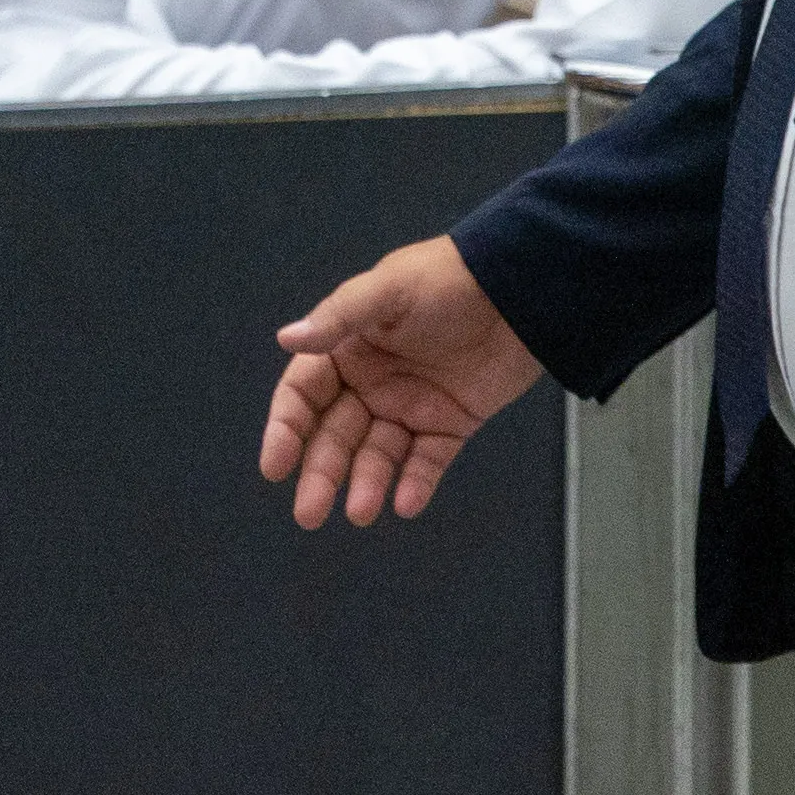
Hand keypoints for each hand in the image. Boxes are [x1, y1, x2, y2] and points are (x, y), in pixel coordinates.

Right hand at [261, 234, 541, 527]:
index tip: (276, 467)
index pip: (304, 395)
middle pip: (336, 436)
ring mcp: (410, 406)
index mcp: (347, 348)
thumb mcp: (389, 290)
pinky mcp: (449, 423)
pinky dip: (415, 483)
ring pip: (378, 455)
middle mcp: (371, 382)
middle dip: (321, 474)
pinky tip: (406, 504)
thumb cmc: (446, 281)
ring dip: (367, 484)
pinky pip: (426, 460)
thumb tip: (285, 338)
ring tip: (363, 512)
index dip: (287, 430)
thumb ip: (339, 317)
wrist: (519, 290)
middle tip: (310, 514)